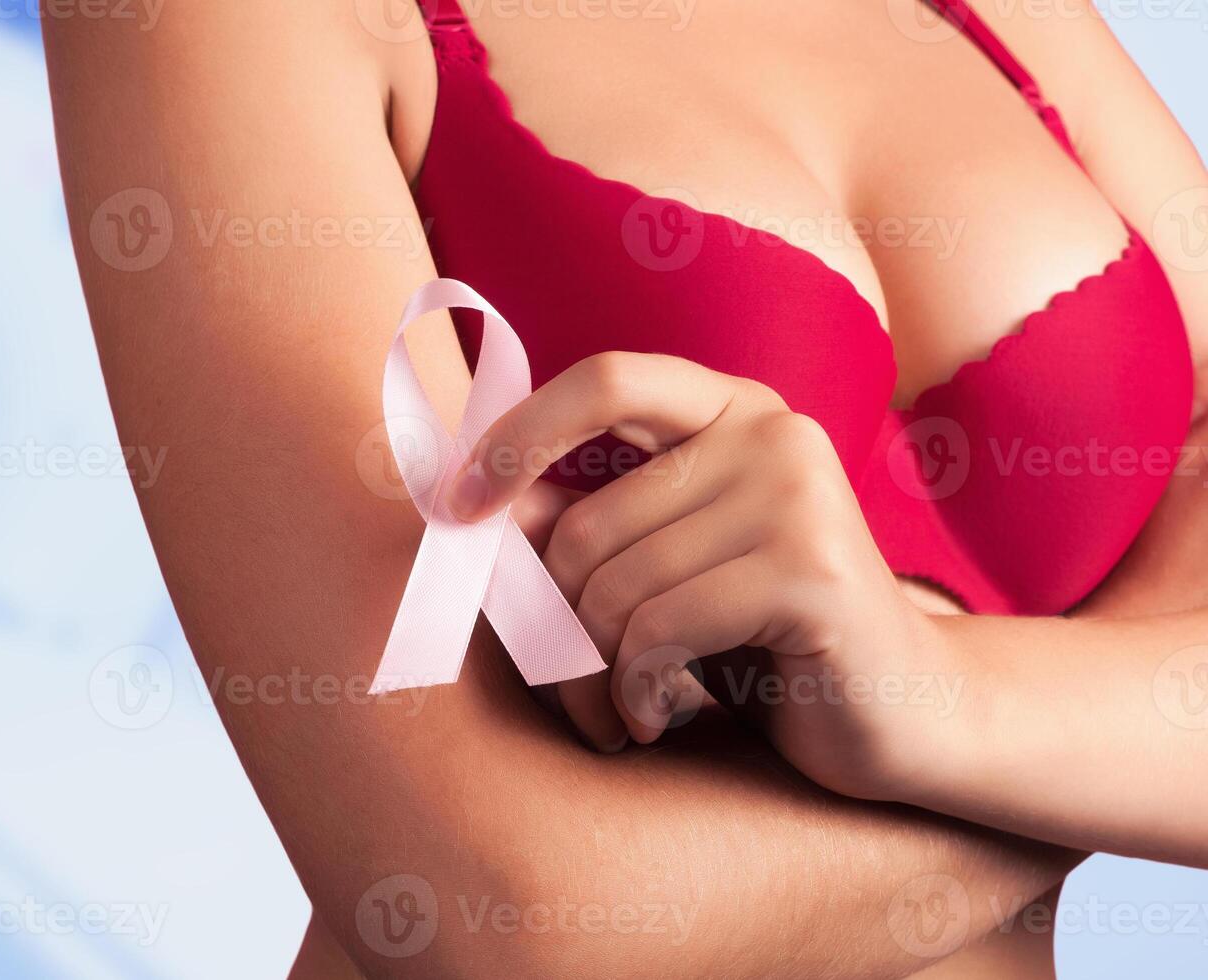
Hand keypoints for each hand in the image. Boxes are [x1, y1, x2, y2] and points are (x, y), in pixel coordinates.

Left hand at [450, 351, 943, 798]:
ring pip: (616, 584)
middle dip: (556, 622)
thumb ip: (588, 524)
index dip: (518, 437)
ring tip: (618, 708)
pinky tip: (658, 715)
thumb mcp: (665, 567)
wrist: (900, 713)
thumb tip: (483, 508)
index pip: (606, 379)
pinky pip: (662, 628)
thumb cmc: (760, 635)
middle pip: (587, 521)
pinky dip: (638, 689)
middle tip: (568, 683)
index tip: (457, 505)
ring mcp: (802, 495)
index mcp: (732, 409)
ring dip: (594, 671)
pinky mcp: (814, 573)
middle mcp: (773, 432)